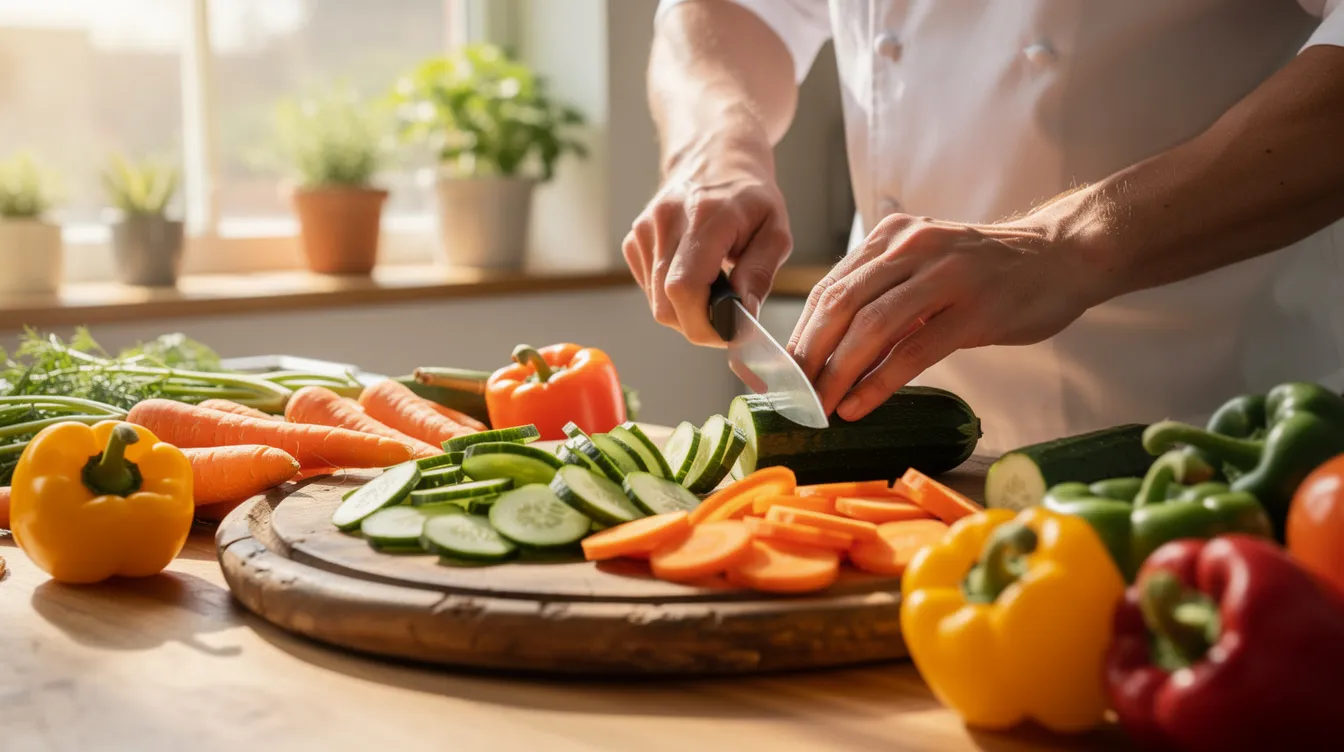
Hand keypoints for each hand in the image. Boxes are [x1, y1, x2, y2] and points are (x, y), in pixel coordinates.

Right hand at [622, 127, 792, 345]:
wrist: (714, 157)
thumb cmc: (749, 195)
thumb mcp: (775, 230)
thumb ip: (759, 274)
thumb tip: (742, 315)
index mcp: (705, 216)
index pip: (685, 288)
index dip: (704, 323)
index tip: (729, 332)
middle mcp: (666, 221)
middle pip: (666, 304)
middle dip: (699, 325)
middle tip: (727, 320)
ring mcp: (644, 231)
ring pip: (656, 303)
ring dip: (686, 311)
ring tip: (714, 289)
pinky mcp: (634, 241)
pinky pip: (650, 289)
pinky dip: (672, 296)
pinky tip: (694, 275)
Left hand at [787, 214, 1099, 420]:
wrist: (1064, 254)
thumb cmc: (989, 270)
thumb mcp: (928, 265)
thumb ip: (884, 291)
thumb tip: (831, 347)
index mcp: (893, 237)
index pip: (830, 288)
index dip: (799, 334)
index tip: (781, 372)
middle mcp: (912, 247)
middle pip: (840, 305)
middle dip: (809, 356)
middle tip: (792, 396)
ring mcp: (945, 276)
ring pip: (871, 327)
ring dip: (837, 373)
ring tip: (820, 407)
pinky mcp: (975, 309)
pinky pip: (914, 350)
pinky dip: (879, 382)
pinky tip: (859, 405)